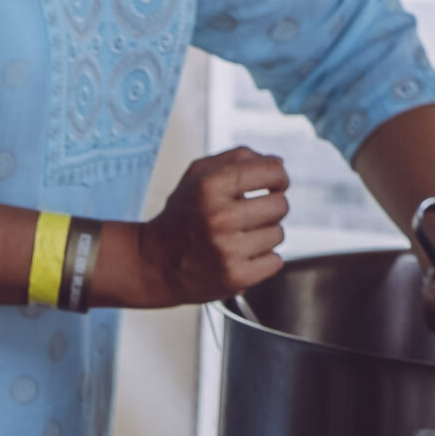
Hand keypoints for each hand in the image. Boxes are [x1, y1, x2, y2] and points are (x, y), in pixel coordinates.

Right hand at [109, 147, 289, 305]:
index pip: (272, 171)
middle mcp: (218, 218)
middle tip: (251, 215)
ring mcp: (227, 250)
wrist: (154, 263)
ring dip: (264, 235)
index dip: (278, 177)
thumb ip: (238, 158)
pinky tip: (242, 256)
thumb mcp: (197, 175)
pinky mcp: (234, 277)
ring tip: (240, 237)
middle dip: (271, 208)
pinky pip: (275, 262)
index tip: (274, 184)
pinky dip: (263, 260)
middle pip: (280, 205)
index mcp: (210, 186)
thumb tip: (277, 164)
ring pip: (278, 234)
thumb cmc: (181, 217)